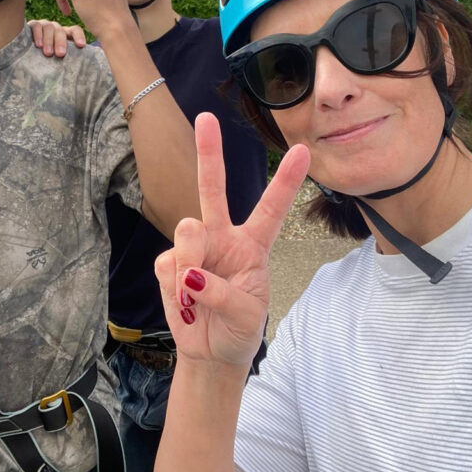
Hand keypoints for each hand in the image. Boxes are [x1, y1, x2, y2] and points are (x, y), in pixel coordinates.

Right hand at [28, 19, 86, 56]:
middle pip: (60, 31)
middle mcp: (56, 28)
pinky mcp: (33, 25)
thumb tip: (81, 72)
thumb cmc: (48, 60)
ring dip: (49, 41)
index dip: (79, 36)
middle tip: (61, 54)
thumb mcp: (59, 59)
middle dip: (61, 42)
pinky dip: (37, 35)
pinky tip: (38, 45)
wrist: (30, 56)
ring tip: (48, 53)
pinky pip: (36, 26)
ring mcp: (44, 25)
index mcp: (66, 34)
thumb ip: (69, 60)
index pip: (75, 30)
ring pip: (49, 28)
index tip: (81, 45)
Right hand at [154, 113, 308, 366]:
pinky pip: (168, 264)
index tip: (303, 150)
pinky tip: (185, 304)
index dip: (286, 181)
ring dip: (191, 262)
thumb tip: (190, 275)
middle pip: (214, 189)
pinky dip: (176, 288)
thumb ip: (223, 293)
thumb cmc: (239, 329)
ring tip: (195, 295)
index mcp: (253, 246)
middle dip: (210, 153)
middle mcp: (223, 238)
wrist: (211, 353)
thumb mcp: (247, 315)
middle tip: (205, 118)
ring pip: (188, 231)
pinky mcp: (170, 266)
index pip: (272, 209)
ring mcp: (194, 250)